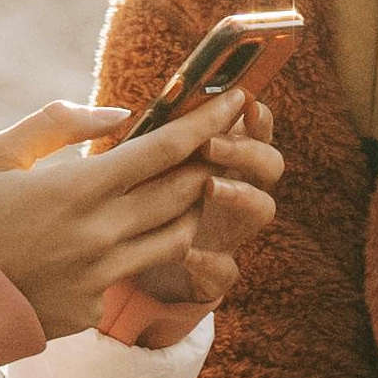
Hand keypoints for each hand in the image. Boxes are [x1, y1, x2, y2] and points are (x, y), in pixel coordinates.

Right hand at [0, 90, 251, 339]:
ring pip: (176, 238)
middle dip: (210, 162)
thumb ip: (59, 124)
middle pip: (184, 193)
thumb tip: (119, 114)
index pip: (165, 150)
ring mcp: (100, 277)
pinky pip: (135, 273)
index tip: (236, 101)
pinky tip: (127, 236)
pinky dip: (140, 249)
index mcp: (76, 190)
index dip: (208, 124)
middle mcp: (99, 235)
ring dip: (190, 208)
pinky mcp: (93, 309)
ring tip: (189, 186)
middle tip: (222, 141)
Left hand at [108, 99, 285, 346]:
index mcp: (216, 160)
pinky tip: (186, 253)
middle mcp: (231, 193)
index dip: (256, 118)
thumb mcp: (114, 167)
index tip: (243, 101)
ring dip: (242, 194)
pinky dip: (211, 260)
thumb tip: (118, 114)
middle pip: (270, 165)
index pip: (251, 130)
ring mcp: (226, 234)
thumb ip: (118, 140)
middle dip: (249, 150)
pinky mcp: (211, 275)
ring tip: (210, 187)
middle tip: (211, 145)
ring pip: (262, 210)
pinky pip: (227, 269)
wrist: (107, 268)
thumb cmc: (110, 206)